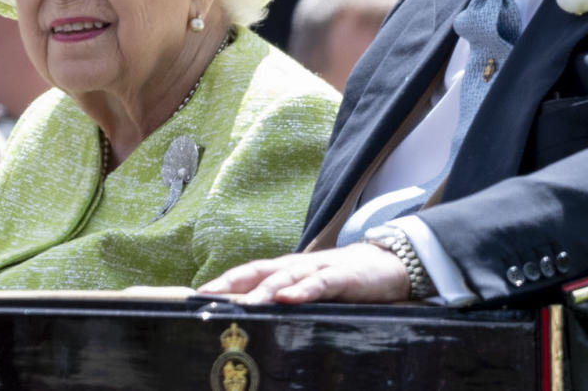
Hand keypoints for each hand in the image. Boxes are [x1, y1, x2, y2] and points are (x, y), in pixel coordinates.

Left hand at [196, 244, 410, 303]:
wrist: (389, 264)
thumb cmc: (344, 282)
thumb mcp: (312, 292)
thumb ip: (289, 302)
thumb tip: (257, 322)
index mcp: (288, 270)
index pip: (250, 273)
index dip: (225, 282)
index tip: (198, 295)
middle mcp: (298, 266)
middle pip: (259, 271)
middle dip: (232, 284)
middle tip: (207, 298)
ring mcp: (320, 268)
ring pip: (285, 277)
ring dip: (262, 290)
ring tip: (242, 303)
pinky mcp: (343, 276)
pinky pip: (320, 282)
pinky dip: (303, 289)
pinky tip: (288, 298)